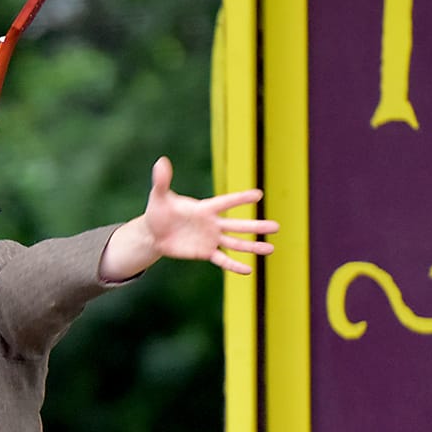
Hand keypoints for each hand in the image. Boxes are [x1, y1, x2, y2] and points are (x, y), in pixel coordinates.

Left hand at [142, 157, 276, 273]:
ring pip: (236, 243)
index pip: (226, 202)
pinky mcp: (205, 252)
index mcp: (205, 208)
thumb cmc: (158, 211)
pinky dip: (234, 265)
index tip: (259, 194)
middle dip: (256, 226)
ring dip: (252, 247)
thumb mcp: (158, 197)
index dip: (240, 199)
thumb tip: (161, 162)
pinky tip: (249, 270)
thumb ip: (162, 181)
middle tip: (277, 227)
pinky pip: (222, 260)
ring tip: (271, 249)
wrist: (154, 233)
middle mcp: (212, 224)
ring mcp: (211, 239)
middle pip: (238, 225)